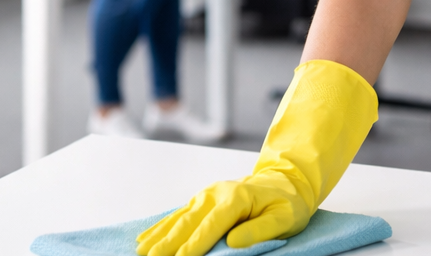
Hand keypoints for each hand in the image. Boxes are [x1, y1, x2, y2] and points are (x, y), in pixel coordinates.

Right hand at [136, 59, 376, 255]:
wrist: (285, 181)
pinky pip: (178, 215)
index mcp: (236, 199)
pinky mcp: (202, 201)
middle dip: (168, 244)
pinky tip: (146, 239)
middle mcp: (216, 194)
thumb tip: (233, 242)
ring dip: (159, 237)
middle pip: (188, 223)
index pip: (211, 227)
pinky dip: (161, 228)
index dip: (194, 246)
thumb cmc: (288, 203)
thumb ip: (261, 230)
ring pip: (178, 219)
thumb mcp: (285, 218)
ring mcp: (206, 196)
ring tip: (142, 252)